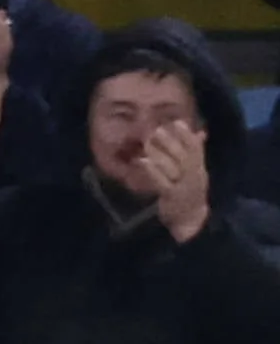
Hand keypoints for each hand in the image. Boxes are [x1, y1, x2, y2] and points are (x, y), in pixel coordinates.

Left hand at [141, 118, 211, 242]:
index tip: (176, 123)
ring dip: (159, 153)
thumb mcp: (196, 172)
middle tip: (156, 130)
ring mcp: (183, 186)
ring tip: (147, 142)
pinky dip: (152, 171)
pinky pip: (162, 182)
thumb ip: (197, 153)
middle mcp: (194, 176)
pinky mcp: (172, 197)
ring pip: (172, 167)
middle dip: (170, 141)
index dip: (187, 135)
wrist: (192, 221)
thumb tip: (201, 132)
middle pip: (183, 155)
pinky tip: (142, 161)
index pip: (196, 149)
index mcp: (200, 169)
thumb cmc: (191, 193)